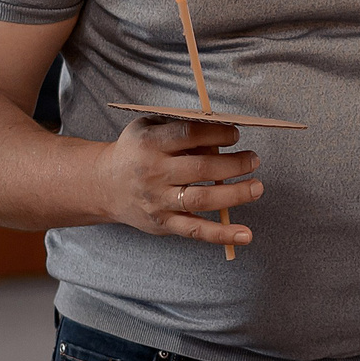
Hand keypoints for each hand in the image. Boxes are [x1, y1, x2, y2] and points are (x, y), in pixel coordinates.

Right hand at [99, 117, 260, 247]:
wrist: (103, 185)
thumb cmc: (137, 150)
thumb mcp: (150, 127)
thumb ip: (182, 125)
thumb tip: (224, 131)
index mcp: (150, 143)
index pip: (189, 136)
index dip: (218, 134)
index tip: (236, 134)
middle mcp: (153, 173)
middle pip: (201, 169)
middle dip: (234, 164)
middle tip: (253, 159)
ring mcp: (158, 201)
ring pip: (202, 200)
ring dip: (236, 194)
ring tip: (257, 186)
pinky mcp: (163, 223)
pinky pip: (195, 230)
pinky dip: (222, 235)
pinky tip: (246, 234)